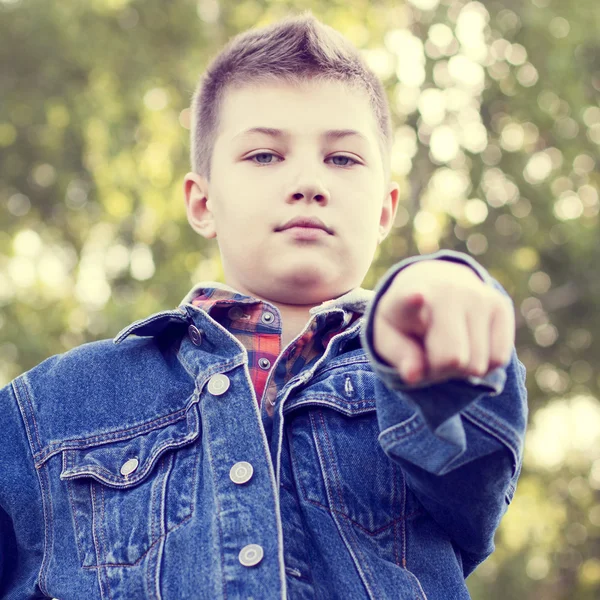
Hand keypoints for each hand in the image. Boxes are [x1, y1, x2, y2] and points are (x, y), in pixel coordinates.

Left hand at [373, 260, 514, 384]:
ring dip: (462, 369)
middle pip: (454, 361)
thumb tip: (414, 376)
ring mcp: (479, 296)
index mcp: (407, 297)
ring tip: (448, 345)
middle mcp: (448, 292)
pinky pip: (499, 359)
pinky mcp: (500, 305)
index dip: (412, 300)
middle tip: (430, 352)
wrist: (432, 285)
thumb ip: (399, 357)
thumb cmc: (407, 321)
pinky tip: (469, 345)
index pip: (410, 301)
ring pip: (478, 365)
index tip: (417, 296)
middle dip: (441, 370)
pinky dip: (483, 364)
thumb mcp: (388, 337)